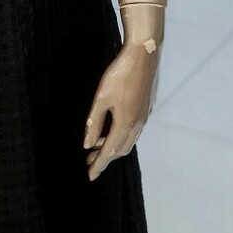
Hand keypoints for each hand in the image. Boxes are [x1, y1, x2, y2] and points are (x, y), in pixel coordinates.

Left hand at [83, 34, 162, 180]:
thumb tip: (87, 145)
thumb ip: (94, 122)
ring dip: (112, 147)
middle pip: (119, 150)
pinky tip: (111, 130)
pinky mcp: (146, 109)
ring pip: (127, 141)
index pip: (109, 152)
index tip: (89, 176)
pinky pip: (133, 131)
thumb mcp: (101, 97)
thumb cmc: (119, 74)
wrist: (143, 55)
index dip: (98, 165)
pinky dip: (120, 136)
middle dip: (104, 157)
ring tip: (96, 146)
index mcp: (125, 124)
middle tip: (89, 160)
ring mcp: (143, 117)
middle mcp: (137, 125)